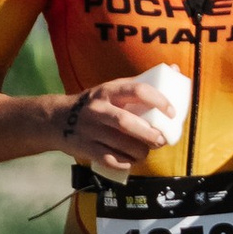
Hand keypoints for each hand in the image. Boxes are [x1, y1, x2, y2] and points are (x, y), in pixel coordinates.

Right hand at [67, 80, 181, 171]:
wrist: (57, 119)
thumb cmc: (95, 103)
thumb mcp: (112, 88)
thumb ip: (139, 84)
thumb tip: (175, 70)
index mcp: (109, 91)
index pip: (138, 91)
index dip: (158, 101)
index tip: (171, 112)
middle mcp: (99, 109)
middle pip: (127, 123)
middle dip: (149, 134)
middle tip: (161, 140)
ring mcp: (91, 130)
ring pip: (120, 144)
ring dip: (140, 151)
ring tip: (146, 151)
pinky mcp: (86, 148)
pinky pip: (110, 159)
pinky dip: (125, 162)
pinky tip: (131, 160)